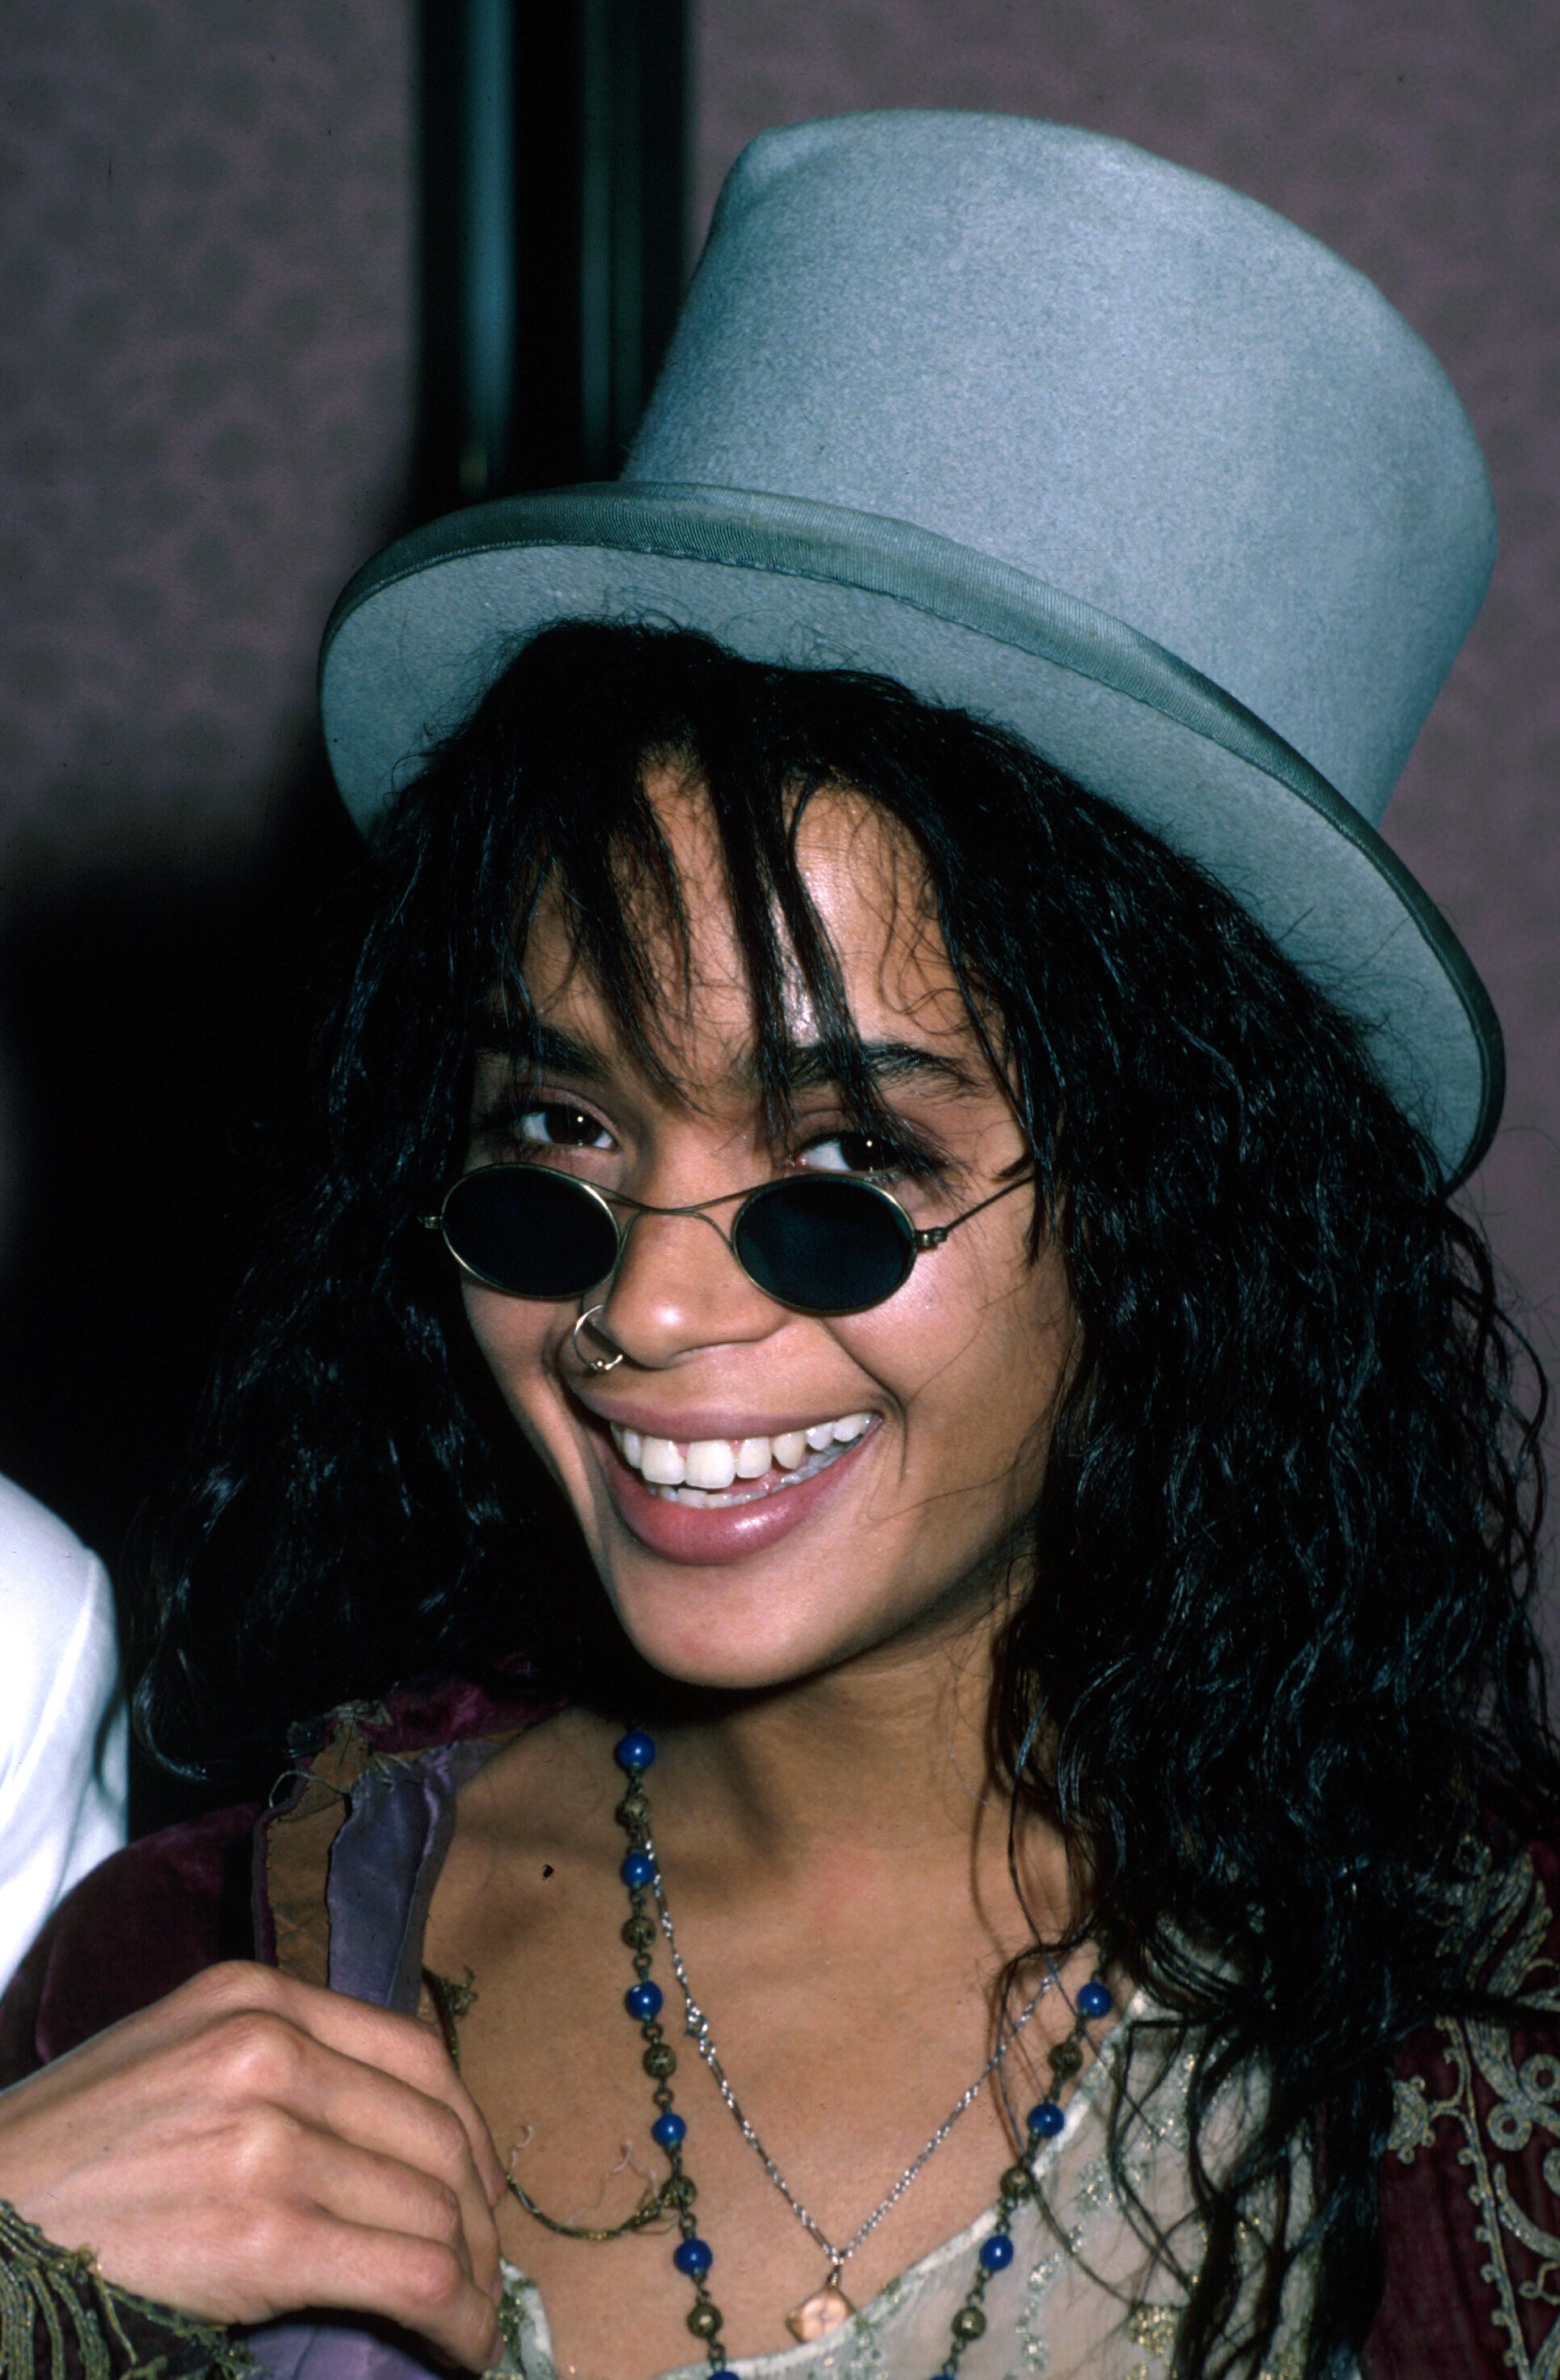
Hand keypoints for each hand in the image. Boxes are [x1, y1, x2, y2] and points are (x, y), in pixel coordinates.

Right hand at [0, 1961, 505, 2371]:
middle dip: (477, 2215)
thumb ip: (271, 2064)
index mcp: (254, 1997)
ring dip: (474, 2278)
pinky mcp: (268, 2235)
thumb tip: (378, 2130)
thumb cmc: (65, 2158)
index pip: (414, 2051)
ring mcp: (273, 2139)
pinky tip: (463, 2346)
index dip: (465, 2124)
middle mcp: (273, 2049)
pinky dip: (459, 2319)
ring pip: (435, 2209)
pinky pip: (414, 2275)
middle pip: (435, 2132)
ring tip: (472, 2319)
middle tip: (484, 2269)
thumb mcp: (172, 2059)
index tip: (478, 2182)